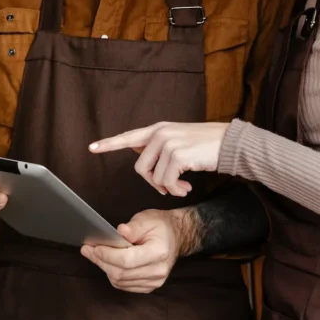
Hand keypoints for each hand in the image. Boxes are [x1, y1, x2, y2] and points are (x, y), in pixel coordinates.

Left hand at [80, 209, 188, 292]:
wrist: (176, 237)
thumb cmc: (160, 226)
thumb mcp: (147, 219)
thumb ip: (133, 226)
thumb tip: (119, 231)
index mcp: (159, 252)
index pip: (127, 260)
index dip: (107, 255)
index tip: (94, 247)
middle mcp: (158, 270)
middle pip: (121, 273)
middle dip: (101, 261)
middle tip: (87, 250)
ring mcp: (155, 281)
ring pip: (120, 281)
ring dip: (105, 268)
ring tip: (95, 255)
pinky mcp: (150, 286)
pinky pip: (125, 285)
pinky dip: (113, 275)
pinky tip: (108, 263)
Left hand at [89, 122, 229, 195]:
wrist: (228, 143)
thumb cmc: (204, 146)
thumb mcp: (178, 140)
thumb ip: (158, 146)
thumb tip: (137, 154)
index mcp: (158, 129)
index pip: (128, 137)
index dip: (109, 143)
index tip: (92, 147)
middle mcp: (160, 134)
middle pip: (140, 168)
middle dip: (152, 183)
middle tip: (168, 188)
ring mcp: (168, 143)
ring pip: (154, 178)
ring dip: (168, 188)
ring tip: (182, 187)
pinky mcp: (177, 155)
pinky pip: (166, 182)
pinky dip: (176, 190)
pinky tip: (187, 188)